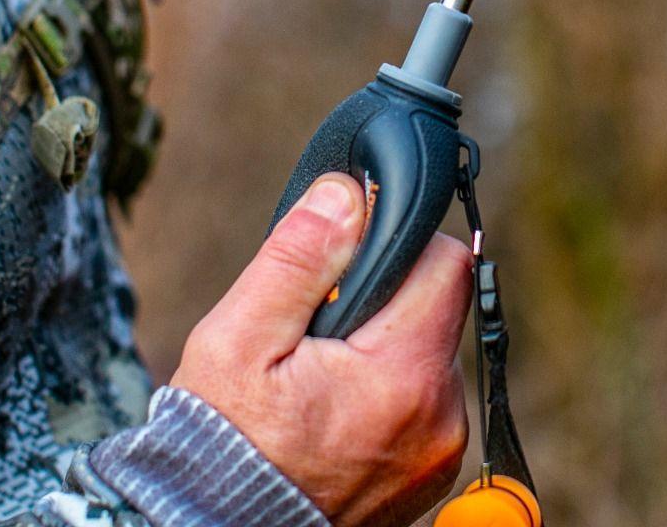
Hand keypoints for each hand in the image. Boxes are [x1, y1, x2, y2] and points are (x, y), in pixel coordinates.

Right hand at [171, 174, 473, 526]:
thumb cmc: (222, 442)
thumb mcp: (239, 338)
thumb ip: (297, 259)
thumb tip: (345, 194)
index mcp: (403, 376)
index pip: (445, 264)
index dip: (398, 242)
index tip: (347, 258)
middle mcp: (441, 416)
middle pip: (438, 308)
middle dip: (384, 298)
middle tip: (316, 329)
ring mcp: (440, 451)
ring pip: (429, 353)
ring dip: (384, 346)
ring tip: (317, 374)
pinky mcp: (430, 474)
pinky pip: (423, 401)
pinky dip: (386, 391)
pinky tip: (332, 406)